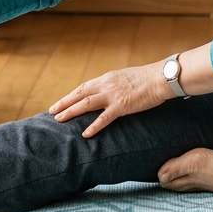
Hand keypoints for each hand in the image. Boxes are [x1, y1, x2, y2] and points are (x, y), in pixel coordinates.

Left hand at [49, 63, 170, 137]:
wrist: (160, 78)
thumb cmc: (148, 78)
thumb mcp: (126, 77)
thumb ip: (115, 84)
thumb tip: (110, 91)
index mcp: (107, 78)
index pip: (84, 87)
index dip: (71, 95)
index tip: (61, 102)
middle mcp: (106, 84)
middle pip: (79, 93)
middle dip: (64, 102)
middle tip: (51, 111)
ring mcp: (112, 95)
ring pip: (86, 104)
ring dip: (71, 111)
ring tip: (59, 119)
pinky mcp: (122, 106)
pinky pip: (104, 118)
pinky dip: (93, 126)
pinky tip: (85, 134)